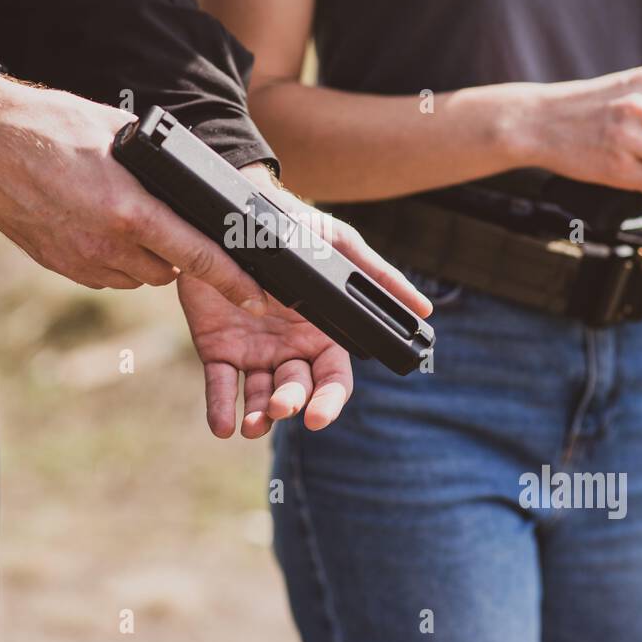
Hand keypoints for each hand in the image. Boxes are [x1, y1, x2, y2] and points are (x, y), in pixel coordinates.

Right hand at [0, 76, 265, 311]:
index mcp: (130, 211)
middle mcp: (108, 244)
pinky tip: (101, 225)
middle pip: (171, 272)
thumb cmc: (53, 125)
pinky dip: (116, 259)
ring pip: (139, 276)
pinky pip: (107, 276)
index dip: (235, 281)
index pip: (199, 256)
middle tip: (169, 220)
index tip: (259, 296)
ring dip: (148, 258)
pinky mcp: (61, 266)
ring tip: (129, 216)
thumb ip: (159, 168)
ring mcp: (82, 261)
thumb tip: (192, 186)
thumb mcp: (119, 135)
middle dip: (180, 254)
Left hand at [178, 165, 431, 438]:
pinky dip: (220, 407)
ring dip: (258, 415)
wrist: (236, 215)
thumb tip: (424, 310)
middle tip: (281, 405)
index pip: (332, 380)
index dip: (329, 400)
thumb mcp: (339, 247)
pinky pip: (220, 383)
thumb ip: (379, 277)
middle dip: (291, 402)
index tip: (319, 416)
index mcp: (322, 335)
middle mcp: (290, 351)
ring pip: (259, 395)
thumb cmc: (296, 230)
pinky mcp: (218, 348)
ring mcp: (254, 352)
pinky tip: (222, 426)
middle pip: (297, 390)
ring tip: (253, 426)